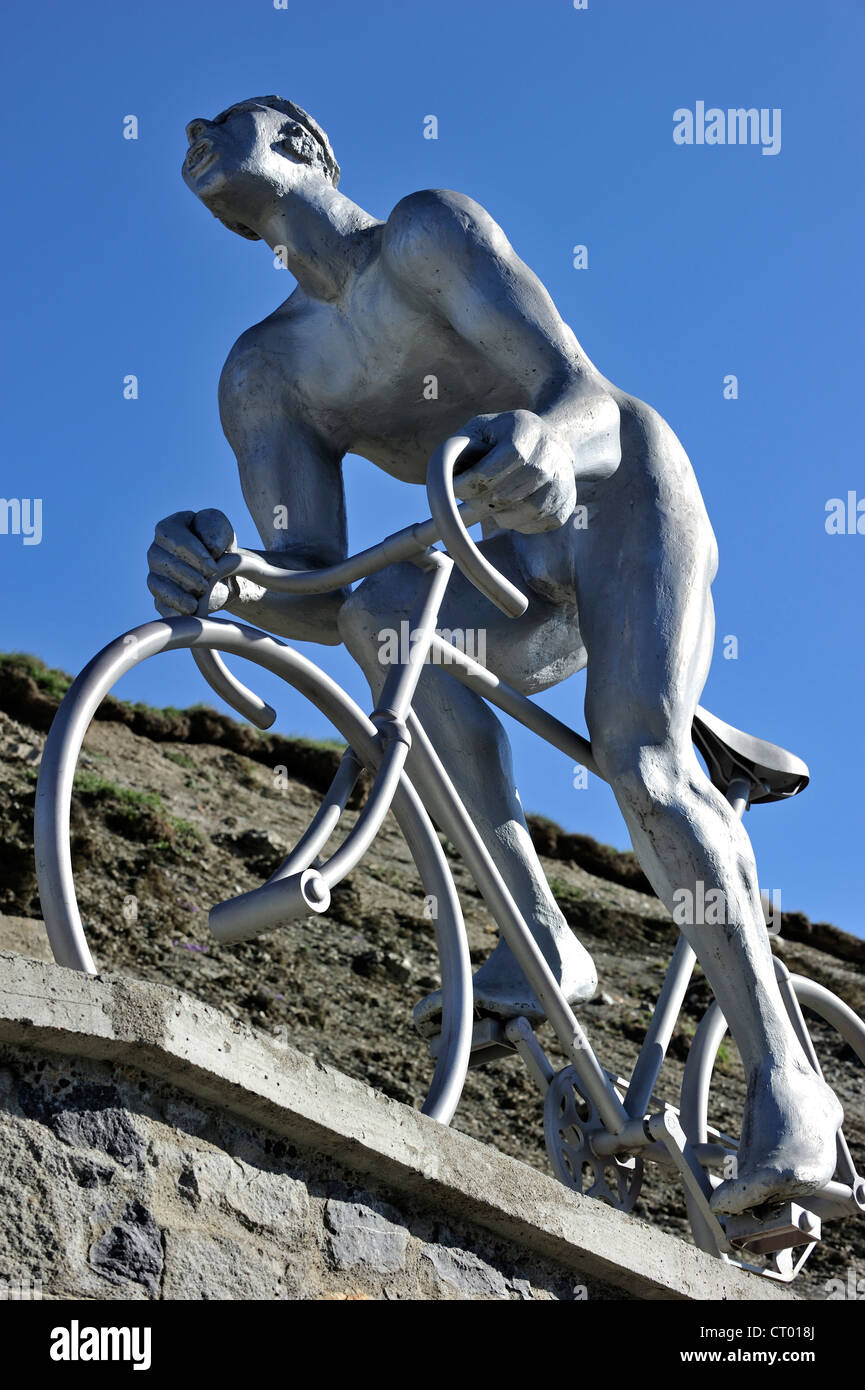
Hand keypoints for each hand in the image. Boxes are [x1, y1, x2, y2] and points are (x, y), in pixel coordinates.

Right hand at [147, 508, 236, 616]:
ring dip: (178, 596)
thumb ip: (215, 528)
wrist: (224, 573)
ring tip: (196, 603)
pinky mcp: (160, 596)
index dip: (194, 555)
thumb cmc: (219, 546)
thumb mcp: (222, 529)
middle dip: (187, 576)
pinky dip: (173, 612)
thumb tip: (211, 547)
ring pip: (158, 585)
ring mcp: (156, 574)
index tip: (213, 568)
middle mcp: (156, 550)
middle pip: (165, 563)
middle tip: (205, 585)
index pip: (174, 538)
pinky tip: (188, 614)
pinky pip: (161, 605)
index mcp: (169, 528)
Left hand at [452, 410, 575, 533]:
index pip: (504, 460)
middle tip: (471, 500)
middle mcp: (551, 451)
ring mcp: (563, 479)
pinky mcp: (567, 503)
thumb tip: (443, 478)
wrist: (548, 442)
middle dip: (483, 500)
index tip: (457, 488)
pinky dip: (519, 523)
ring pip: (526, 511)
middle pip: (511, 490)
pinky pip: (538, 524)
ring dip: (500, 514)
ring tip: (491, 502)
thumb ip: (459, 449)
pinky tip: (511, 508)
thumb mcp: (480, 431)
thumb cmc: (503, 438)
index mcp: (527, 428)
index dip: (475, 480)